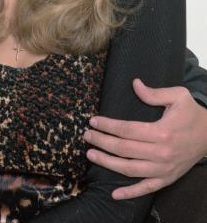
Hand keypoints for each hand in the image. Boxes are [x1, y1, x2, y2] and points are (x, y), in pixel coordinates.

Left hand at [83, 78, 206, 199]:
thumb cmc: (192, 114)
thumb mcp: (178, 96)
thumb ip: (154, 93)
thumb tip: (134, 84)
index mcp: (161, 132)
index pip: (126, 130)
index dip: (107, 126)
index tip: (93, 121)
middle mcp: (161, 153)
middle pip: (124, 149)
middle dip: (102, 141)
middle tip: (86, 135)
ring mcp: (164, 169)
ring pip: (130, 169)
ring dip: (108, 163)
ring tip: (91, 154)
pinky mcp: (167, 179)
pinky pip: (146, 188)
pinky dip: (130, 193)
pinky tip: (114, 194)